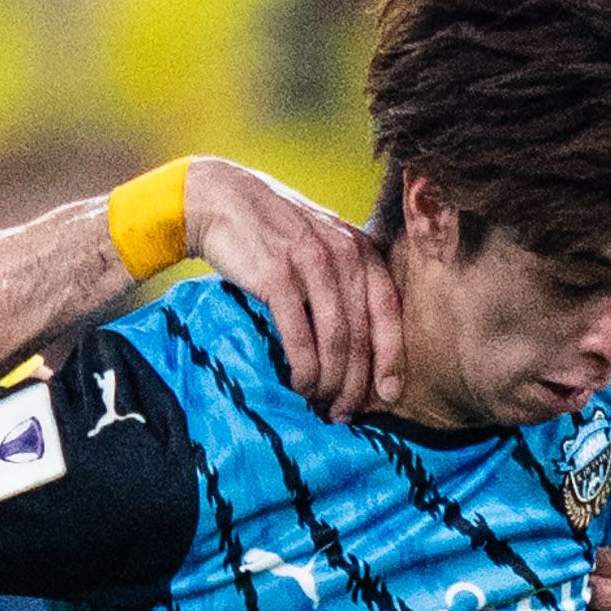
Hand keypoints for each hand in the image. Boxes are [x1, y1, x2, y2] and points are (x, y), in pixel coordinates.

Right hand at [180, 158, 401, 416]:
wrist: (219, 199)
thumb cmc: (269, 230)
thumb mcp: (319, 240)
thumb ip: (344, 275)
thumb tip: (359, 339)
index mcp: (359, 248)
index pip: (387, 310)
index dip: (391, 357)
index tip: (389, 394)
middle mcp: (342, 254)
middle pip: (361, 334)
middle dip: (356, 382)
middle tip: (345, 411)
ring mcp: (310, 264)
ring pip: (335, 340)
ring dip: (330, 382)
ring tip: (322, 406)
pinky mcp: (277, 277)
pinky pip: (299, 337)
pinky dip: (303, 369)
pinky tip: (298, 386)